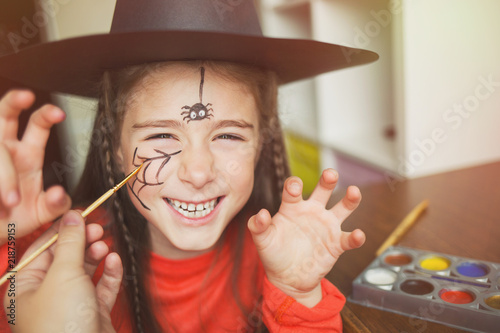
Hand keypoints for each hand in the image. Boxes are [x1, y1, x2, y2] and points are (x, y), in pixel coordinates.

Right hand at [0, 90, 70, 243]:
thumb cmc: (14, 219)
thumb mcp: (40, 214)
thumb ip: (55, 205)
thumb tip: (60, 195)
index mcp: (27, 154)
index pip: (38, 125)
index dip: (47, 115)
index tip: (59, 113)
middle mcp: (5, 149)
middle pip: (5, 113)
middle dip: (14, 101)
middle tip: (26, 96)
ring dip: (4, 172)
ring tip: (10, 201)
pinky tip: (0, 204)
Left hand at [4, 210, 121, 332]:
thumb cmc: (61, 325)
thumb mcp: (63, 274)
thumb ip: (70, 243)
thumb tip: (71, 217)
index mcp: (27, 286)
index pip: (43, 248)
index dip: (62, 229)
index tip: (80, 213)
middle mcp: (47, 294)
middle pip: (66, 258)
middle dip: (82, 241)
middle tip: (97, 226)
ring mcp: (71, 304)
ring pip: (85, 270)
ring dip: (96, 255)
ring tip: (105, 244)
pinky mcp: (92, 312)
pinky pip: (101, 287)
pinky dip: (108, 273)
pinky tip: (114, 262)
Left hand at [248, 169, 364, 306]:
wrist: (288, 278)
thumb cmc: (274, 254)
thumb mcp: (263, 240)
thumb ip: (258, 226)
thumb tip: (261, 214)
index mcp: (292, 207)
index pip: (293, 190)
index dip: (294, 185)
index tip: (294, 186)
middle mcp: (312, 212)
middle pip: (323, 191)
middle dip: (327, 181)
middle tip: (331, 173)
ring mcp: (326, 226)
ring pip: (342, 208)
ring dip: (350, 199)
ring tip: (354, 191)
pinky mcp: (336, 244)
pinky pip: (348, 238)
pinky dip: (356, 237)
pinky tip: (359, 235)